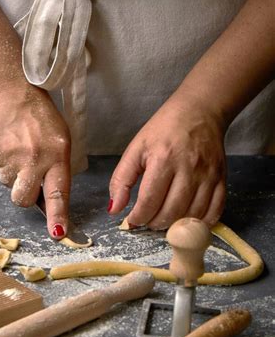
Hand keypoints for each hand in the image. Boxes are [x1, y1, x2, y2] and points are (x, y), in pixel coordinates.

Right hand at [0, 84, 71, 238]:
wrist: (11, 90)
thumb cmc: (40, 116)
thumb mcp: (60, 140)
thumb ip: (55, 168)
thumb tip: (44, 197)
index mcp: (56, 156)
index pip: (58, 193)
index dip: (57, 216)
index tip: (57, 234)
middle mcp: (32, 159)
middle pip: (21, 199)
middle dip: (23, 194)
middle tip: (25, 176)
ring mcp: (9, 156)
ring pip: (6, 182)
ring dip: (11, 173)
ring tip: (17, 148)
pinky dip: (0, 160)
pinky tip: (6, 143)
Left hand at [108, 97, 225, 228]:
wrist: (199, 111)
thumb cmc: (163, 130)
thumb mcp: (136, 149)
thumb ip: (122, 179)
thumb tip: (114, 208)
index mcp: (163, 159)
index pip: (149, 201)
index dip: (138, 217)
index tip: (132, 220)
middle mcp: (188, 168)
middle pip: (171, 212)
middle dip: (154, 223)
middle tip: (147, 220)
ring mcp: (208, 175)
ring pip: (191, 215)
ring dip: (174, 225)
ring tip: (163, 219)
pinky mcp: (222, 178)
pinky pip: (214, 211)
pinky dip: (199, 222)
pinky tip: (186, 220)